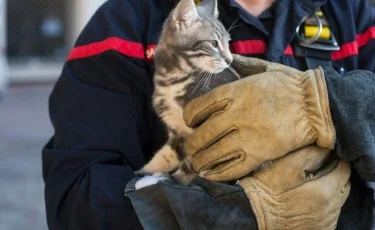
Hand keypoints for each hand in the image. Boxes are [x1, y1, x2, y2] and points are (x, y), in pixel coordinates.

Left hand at [183, 55, 334, 180]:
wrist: (317, 106)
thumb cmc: (290, 85)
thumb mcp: (265, 67)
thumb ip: (243, 64)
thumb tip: (228, 58)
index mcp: (235, 92)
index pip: (198, 107)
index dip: (189, 117)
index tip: (190, 122)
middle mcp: (237, 115)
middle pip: (202, 134)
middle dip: (192, 144)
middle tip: (191, 148)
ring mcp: (248, 137)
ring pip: (213, 154)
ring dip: (200, 161)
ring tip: (197, 163)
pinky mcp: (260, 155)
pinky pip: (232, 168)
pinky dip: (217, 173)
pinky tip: (209, 174)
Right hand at [238, 145, 350, 229]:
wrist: (254, 214)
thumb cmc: (268, 189)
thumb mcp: (286, 165)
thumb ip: (311, 154)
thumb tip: (326, 148)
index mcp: (325, 191)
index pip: (344, 168)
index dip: (334, 159)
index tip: (321, 156)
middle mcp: (330, 209)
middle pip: (344, 184)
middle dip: (333, 173)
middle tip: (314, 169)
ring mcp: (326, 221)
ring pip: (338, 199)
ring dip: (329, 189)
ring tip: (308, 184)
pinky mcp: (321, 229)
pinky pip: (331, 213)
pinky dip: (324, 204)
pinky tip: (308, 199)